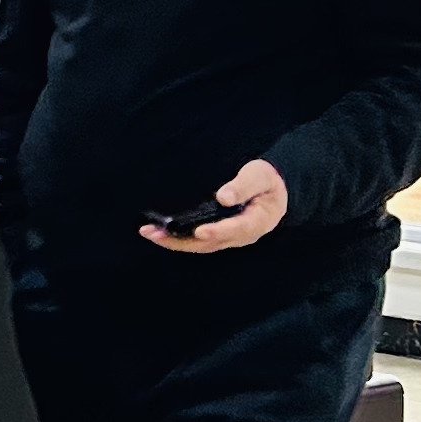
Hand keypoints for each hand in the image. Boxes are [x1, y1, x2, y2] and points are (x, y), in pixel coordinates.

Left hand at [146, 159, 286, 253]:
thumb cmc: (266, 181)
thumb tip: (224, 197)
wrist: (272, 191)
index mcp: (257, 221)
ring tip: (149, 232)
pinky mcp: (217, 235)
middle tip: (155, 233)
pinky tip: (158, 232)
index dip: (218, 231)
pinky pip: (196, 241)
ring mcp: (227, 237)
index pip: (237, 229)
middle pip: (210, 243)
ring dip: (173, 241)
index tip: (200, 231)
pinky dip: (177, 238)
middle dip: (181, 240)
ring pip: (199, 245)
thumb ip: (245, 185)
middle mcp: (240, 235)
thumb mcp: (261, 176)